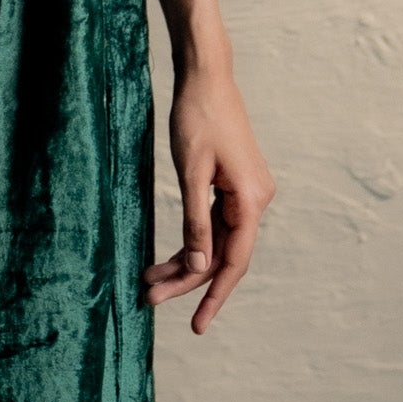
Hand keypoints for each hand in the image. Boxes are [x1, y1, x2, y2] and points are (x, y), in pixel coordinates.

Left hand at [140, 0, 273, 336]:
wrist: (205, 76)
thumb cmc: (197, 118)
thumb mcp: (191, 173)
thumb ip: (195, 224)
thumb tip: (196, 268)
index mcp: (251, 199)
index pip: (234, 261)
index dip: (214, 295)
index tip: (198, 325)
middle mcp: (255, 200)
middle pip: (222, 256)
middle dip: (187, 281)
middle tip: (149, 300)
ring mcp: (245, 194)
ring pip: (215, 243)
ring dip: (184, 264)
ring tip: (148, 283)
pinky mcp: (231, 187)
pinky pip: (212, 225)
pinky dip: (189, 242)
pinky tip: (164, 260)